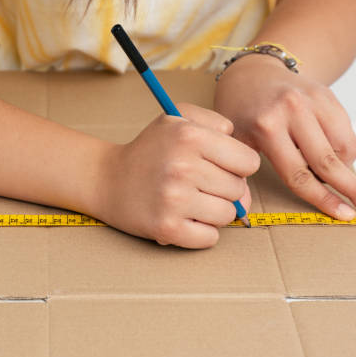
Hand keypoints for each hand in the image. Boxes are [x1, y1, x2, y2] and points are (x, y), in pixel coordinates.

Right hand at [97, 103, 259, 248]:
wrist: (107, 179)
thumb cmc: (151, 149)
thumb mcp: (180, 118)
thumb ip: (218, 124)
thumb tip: (244, 162)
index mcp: (190, 137)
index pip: (248, 162)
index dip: (238, 165)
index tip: (220, 166)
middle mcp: (183, 167)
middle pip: (238, 190)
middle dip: (224, 188)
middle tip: (199, 183)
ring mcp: (174, 200)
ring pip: (227, 215)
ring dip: (214, 211)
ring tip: (192, 200)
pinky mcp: (166, 228)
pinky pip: (210, 238)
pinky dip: (202, 232)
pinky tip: (185, 218)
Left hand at [214, 54, 355, 220]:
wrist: (253, 74)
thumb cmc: (242, 112)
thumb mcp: (235, 143)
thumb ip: (240, 175)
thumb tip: (243, 213)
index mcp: (267, 127)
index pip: (298, 174)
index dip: (322, 199)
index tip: (344, 215)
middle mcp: (293, 110)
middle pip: (328, 161)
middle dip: (353, 190)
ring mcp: (314, 100)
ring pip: (344, 147)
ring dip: (343, 168)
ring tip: (327, 170)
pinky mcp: (328, 95)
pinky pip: (347, 132)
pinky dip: (343, 150)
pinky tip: (326, 150)